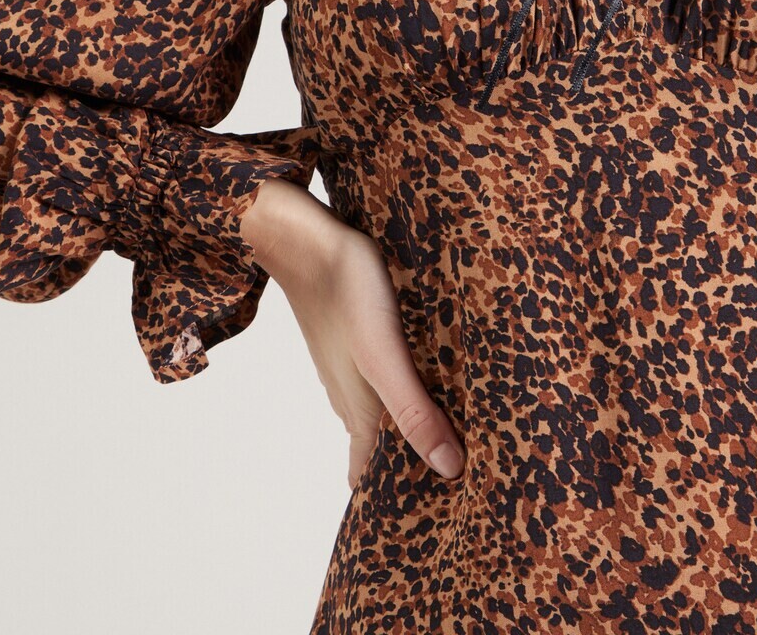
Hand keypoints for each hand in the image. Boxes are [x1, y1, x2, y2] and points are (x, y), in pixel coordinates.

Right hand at [240, 178, 465, 488]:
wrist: (307, 237)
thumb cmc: (346, 291)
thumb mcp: (385, 356)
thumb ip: (414, 411)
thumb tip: (449, 469)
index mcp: (359, 409)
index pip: (368, 471)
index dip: (389, 496)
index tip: (419, 519)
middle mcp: (350, 394)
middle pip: (374, 445)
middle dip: (402, 466)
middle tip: (442, 485)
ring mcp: (348, 365)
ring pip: (376, 411)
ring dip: (401, 429)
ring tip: (436, 441)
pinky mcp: (354, 336)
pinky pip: (377, 380)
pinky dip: (398, 394)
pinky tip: (417, 381)